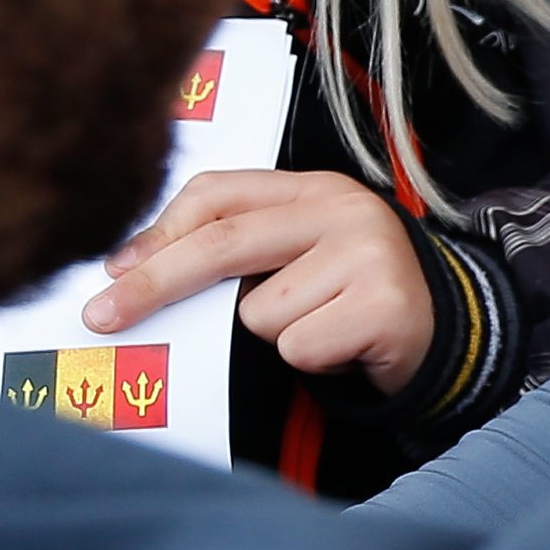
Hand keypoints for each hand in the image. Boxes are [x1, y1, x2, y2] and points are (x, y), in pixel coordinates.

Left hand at [84, 170, 433, 393]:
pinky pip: (298, 346)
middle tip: (102, 317)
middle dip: (153, 284)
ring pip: (259, 311)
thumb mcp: (300, 256)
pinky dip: (311, 361)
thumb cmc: (353, 300)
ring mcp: (368, 252)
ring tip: (320, 330)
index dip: (158, 234)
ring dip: (275, 336)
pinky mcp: (384, 303)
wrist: (447, 335)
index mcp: (315, 188)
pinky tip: (345, 348)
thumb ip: (238, 249)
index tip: (113, 272)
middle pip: (223, 243)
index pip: (219, 194)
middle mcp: (344, 209)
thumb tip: (132, 268)